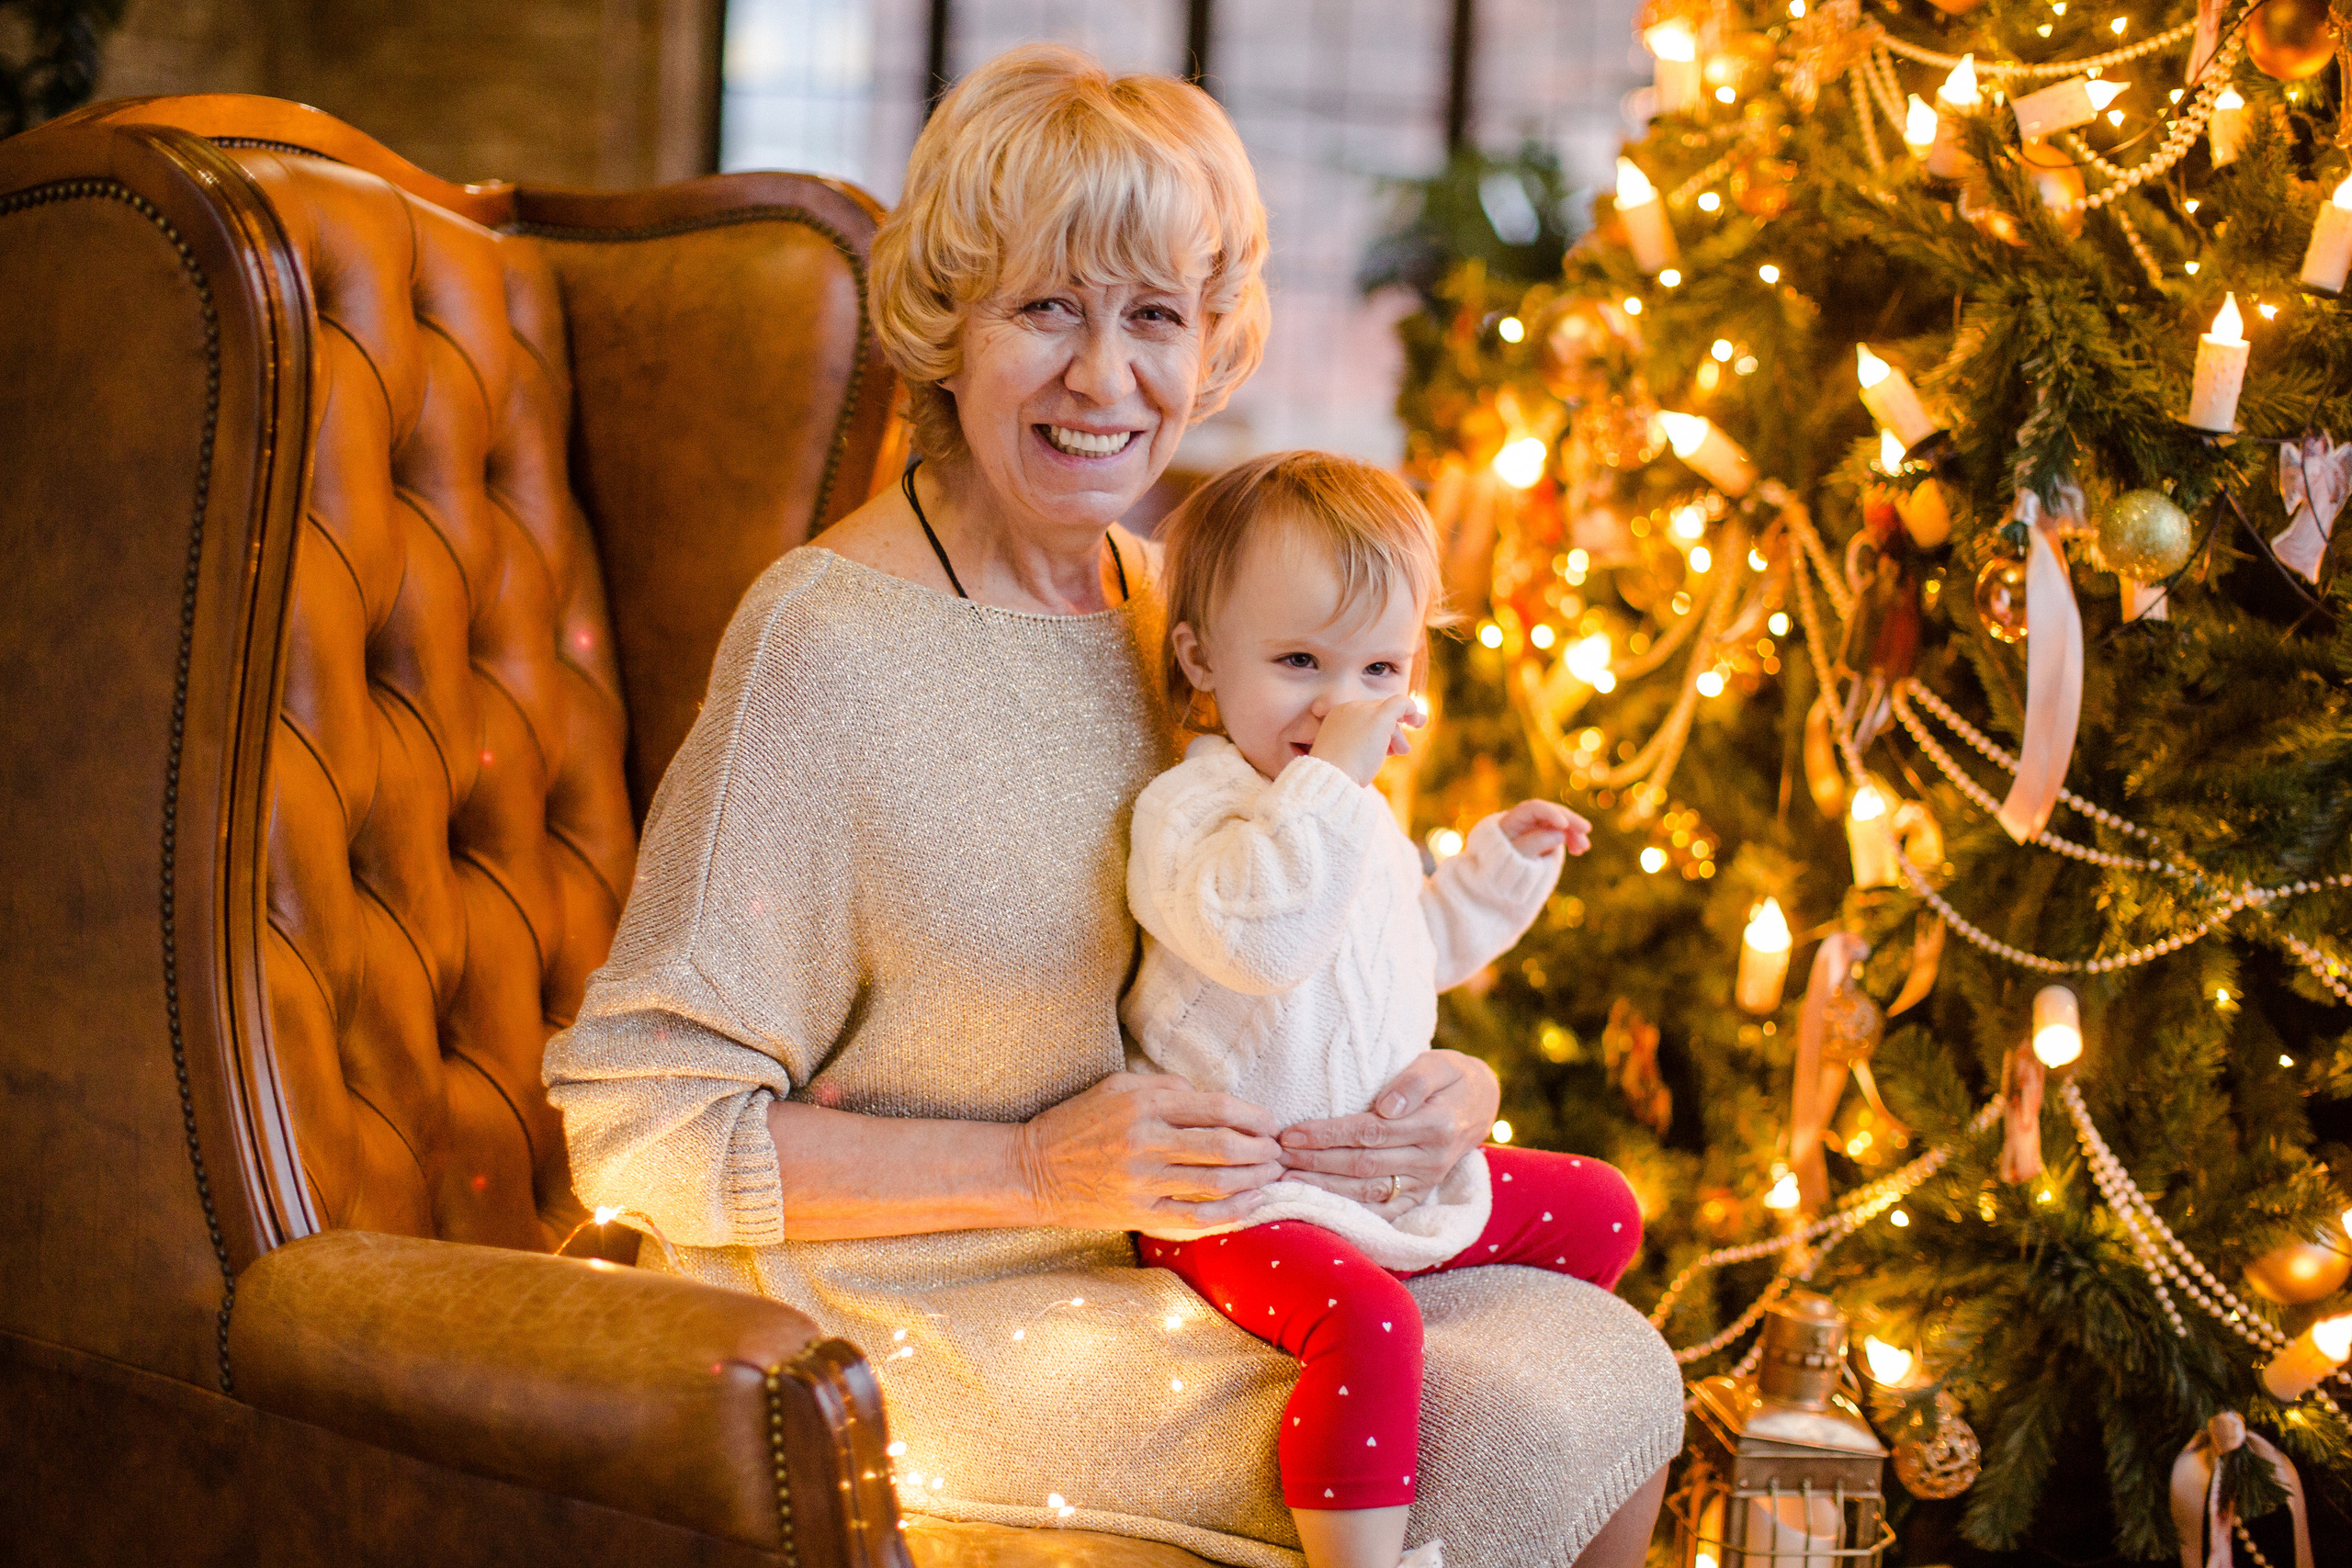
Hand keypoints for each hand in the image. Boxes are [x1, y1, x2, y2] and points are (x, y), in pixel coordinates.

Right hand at [1015, 1072, 1285, 1230]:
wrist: (1032, 1169)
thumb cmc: (1078, 1123)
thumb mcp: (1117, 1087)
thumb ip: (1166, 1087)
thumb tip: (1209, 1096)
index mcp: (1144, 1103)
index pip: (1215, 1107)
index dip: (1252, 1116)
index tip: (1271, 1123)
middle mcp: (1146, 1139)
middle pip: (1223, 1145)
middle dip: (1261, 1150)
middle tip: (1279, 1153)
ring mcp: (1142, 1180)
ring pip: (1215, 1182)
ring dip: (1253, 1180)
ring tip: (1273, 1177)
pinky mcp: (1137, 1213)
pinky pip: (1194, 1217)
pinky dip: (1229, 1213)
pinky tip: (1251, 1206)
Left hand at [1273, 1050, 1499, 1219]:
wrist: (1482, 1102)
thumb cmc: (1452, 1077)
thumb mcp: (1440, 1064)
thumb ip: (1414, 1082)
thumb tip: (1387, 1107)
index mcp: (1436, 1125)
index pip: (1370, 1133)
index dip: (1327, 1135)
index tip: (1291, 1133)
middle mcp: (1431, 1159)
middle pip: (1362, 1165)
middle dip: (1315, 1162)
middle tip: (1277, 1157)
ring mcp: (1426, 1181)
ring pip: (1368, 1190)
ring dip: (1324, 1188)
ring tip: (1286, 1179)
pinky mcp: (1420, 1194)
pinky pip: (1383, 1209)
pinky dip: (1350, 1211)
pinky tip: (1318, 1205)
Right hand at [1309, 695, 1425, 785]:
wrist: (1332, 775)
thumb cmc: (1337, 773)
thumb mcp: (1343, 756)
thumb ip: (1356, 746)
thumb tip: (1378, 749)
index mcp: (1337, 716)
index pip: (1362, 715)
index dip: (1376, 729)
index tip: (1386, 747)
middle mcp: (1350, 708)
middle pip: (1376, 712)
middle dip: (1391, 728)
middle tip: (1401, 748)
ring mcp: (1365, 710)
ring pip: (1388, 714)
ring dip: (1397, 734)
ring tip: (1402, 752)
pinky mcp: (1380, 717)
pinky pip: (1400, 703)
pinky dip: (1411, 709)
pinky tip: (1418, 721)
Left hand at [1499, 799, 1589, 857]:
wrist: (1501, 876)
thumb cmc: (1503, 864)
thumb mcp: (1517, 855)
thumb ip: (1537, 843)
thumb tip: (1561, 833)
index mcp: (1514, 818)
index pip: (1535, 808)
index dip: (1551, 813)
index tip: (1564, 825)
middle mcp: (1527, 818)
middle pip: (1552, 812)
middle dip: (1570, 821)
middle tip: (1586, 830)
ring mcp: (1538, 825)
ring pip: (1560, 822)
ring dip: (1574, 832)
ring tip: (1584, 847)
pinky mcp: (1546, 834)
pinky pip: (1562, 832)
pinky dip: (1571, 839)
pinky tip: (1578, 851)